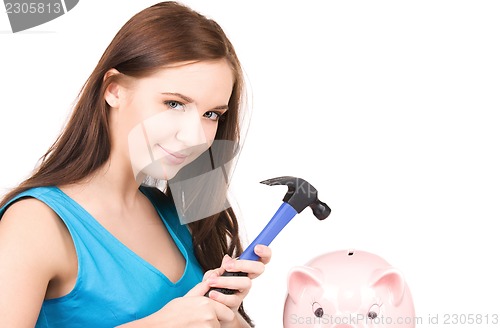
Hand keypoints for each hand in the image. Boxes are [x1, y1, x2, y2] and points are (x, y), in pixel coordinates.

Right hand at [119, 279, 234, 327]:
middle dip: (218, 321)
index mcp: (207, 304)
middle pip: (223, 323)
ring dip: (209, 326)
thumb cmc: (171, 314)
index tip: (216, 314)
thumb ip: (203, 288)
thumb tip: (213, 278)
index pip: (229, 312)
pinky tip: (193, 326)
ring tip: (195, 323)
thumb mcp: (188, 297)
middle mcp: (209, 317)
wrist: (159, 326)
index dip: (222, 313)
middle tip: (203, 319)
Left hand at [205, 245, 271, 312]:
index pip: (262, 258)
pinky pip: (234, 299)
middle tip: (227, 266)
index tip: (256, 248)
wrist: (211, 308)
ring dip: (227, 281)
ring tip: (212, 281)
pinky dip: (221, 296)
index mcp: (244, 268)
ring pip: (246, 283)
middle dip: (244, 264)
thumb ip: (220, 268)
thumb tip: (227, 259)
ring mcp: (244, 291)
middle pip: (259, 268)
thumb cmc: (214, 287)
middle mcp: (248, 278)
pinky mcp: (237, 304)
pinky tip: (212, 293)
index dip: (264, 252)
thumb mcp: (213, 274)